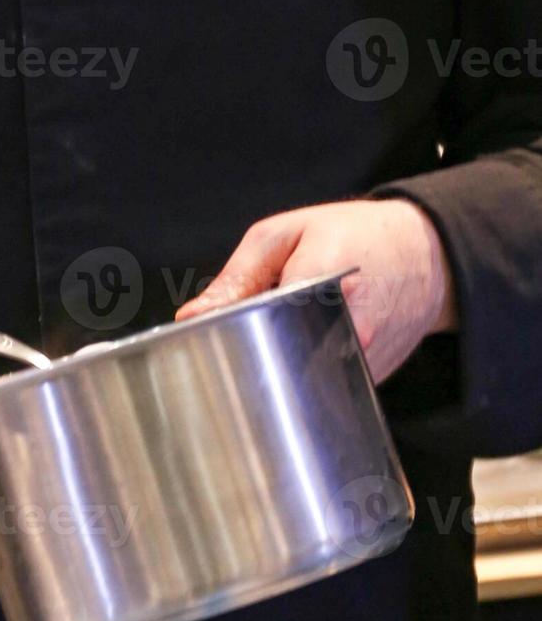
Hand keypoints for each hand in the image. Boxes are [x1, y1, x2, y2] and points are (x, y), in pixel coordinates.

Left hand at [175, 199, 456, 382]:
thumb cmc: (353, 235)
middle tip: (231, 340)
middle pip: (277, 357)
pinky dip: (303, 371)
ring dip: (277, 364)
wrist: (428, 255)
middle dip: (247, 351)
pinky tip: (300, 349)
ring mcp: (365, 359)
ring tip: (272, 338)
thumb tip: (191, 316)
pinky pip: (322, 385)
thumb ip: (238, 276)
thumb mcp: (285, 234)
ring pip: (299, 378)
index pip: (262, 319)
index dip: (226, 330)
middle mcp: (352, 327)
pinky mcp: (371, 380)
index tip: (205, 334)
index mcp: (326, 279)